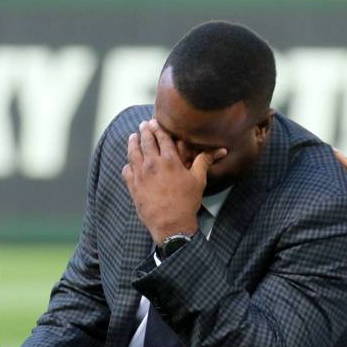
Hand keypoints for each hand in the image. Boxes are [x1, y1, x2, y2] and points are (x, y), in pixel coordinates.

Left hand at [122, 119, 226, 243]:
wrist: (171, 224)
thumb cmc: (187, 202)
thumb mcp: (198, 181)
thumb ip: (204, 162)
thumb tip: (220, 150)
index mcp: (169, 160)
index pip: (162, 138)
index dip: (159, 129)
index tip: (155, 122)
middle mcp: (152, 164)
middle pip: (146, 142)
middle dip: (145, 131)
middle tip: (143, 125)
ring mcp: (140, 175)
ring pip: (133, 153)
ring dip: (133, 143)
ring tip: (132, 137)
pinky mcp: (133, 186)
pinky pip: (126, 171)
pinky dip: (128, 164)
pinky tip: (129, 163)